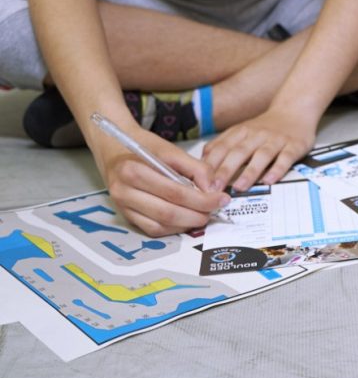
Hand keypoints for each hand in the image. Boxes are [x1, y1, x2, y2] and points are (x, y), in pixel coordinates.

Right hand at [97, 130, 228, 235]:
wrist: (114, 148)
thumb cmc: (145, 147)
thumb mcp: (172, 150)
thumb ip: (196, 168)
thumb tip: (213, 190)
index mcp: (133, 171)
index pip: (175, 192)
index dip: (202, 199)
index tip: (222, 198)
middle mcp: (123, 192)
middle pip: (168, 212)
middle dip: (197, 215)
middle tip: (214, 210)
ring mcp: (122, 207)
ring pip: (160, 226)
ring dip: (186, 224)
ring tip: (203, 215)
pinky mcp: (126, 216)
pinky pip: (152, 229)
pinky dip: (173, 229)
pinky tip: (186, 220)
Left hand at [202, 107, 316, 190]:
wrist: (295, 110)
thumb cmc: (266, 127)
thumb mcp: (241, 131)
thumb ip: (223, 145)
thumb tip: (202, 162)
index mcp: (241, 132)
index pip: (222, 148)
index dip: (210, 164)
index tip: (201, 181)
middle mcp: (257, 135)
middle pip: (239, 152)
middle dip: (225, 170)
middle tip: (215, 188)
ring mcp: (276, 140)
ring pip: (261, 156)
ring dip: (249, 172)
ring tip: (239, 187)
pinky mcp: (293, 146)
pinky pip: (285, 159)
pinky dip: (277, 170)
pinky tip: (269, 181)